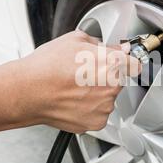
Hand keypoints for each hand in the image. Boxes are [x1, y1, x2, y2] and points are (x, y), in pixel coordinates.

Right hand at [20, 31, 140, 132]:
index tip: (124, 62)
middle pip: (119, 80)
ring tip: (75, 87)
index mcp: (112, 63)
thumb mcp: (76, 40)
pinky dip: (90, 108)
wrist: (27, 92)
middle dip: (106, 76)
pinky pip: (99, 113)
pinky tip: (74, 100)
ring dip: (97, 93)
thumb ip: (104, 44)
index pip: (135, 64)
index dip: (127, 62)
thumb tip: (117, 47)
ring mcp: (104, 107)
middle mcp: (111, 87)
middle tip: (84, 73)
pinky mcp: (95, 122)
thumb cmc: (46, 67)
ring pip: (108, 98)